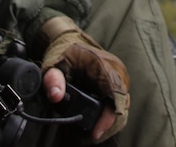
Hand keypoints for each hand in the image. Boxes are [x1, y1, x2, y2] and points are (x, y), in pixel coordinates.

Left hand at [38, 16, 129, 143]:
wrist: (70, 40)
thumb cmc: (63, 52)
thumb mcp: (53, 64)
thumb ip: (52, 80)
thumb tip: (56, 96)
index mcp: (104, 65)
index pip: (115, 96)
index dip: (108, 118)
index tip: (95, 133)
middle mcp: (117, 71)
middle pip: (122, 106)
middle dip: (107, 125)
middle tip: (89, 136)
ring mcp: (120, 76)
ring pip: (123, 107)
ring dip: (109, 122)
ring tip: (91, 132)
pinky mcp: (119, 81)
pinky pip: (120, 102)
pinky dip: (109, 115)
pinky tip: (97, 123)